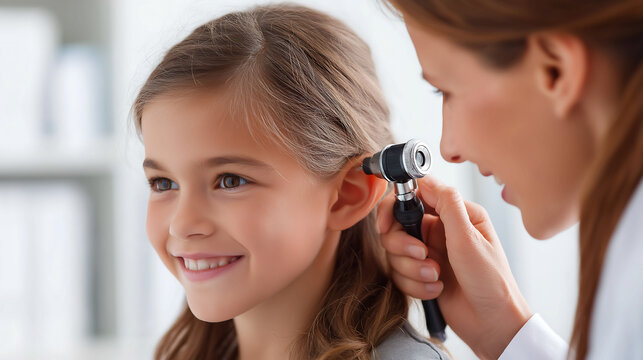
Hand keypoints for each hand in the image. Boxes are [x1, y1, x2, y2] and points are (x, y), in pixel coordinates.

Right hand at [378, 175, 531, 358]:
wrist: (493, 325)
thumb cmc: (492, 282)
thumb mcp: (470, 239)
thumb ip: (448, 205)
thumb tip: (426, 179)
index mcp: (455, 214)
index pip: (413, 196)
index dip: (393, 209)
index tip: (385, 225)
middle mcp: (440, 230)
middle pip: (397, 225)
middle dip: (403, 245)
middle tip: (421, 256)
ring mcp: (429, 252)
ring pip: (395, 253)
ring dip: (412, 269)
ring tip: (436, 278)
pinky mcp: (421, 274)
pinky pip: (399, 274)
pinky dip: (415, 285)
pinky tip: (436, 290)